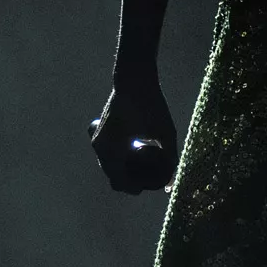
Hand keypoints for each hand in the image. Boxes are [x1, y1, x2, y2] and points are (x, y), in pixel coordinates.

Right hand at [90, 76, 177, 194]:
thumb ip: (170, 158)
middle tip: (146, 178)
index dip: (133, 188)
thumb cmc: (151, 105)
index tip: (146, 187)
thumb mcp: (166, 132)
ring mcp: (96, 137)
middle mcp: (99, 147)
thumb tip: (171, 183)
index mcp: (112, 151)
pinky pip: (105, 150)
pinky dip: (115, 155)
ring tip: (139, 165)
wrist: (134, 78)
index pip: (119, 182)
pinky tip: (130, 151)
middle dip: (128, 179)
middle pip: (112, 174)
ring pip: (107, 163)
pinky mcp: (97, 129)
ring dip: (121, 167)